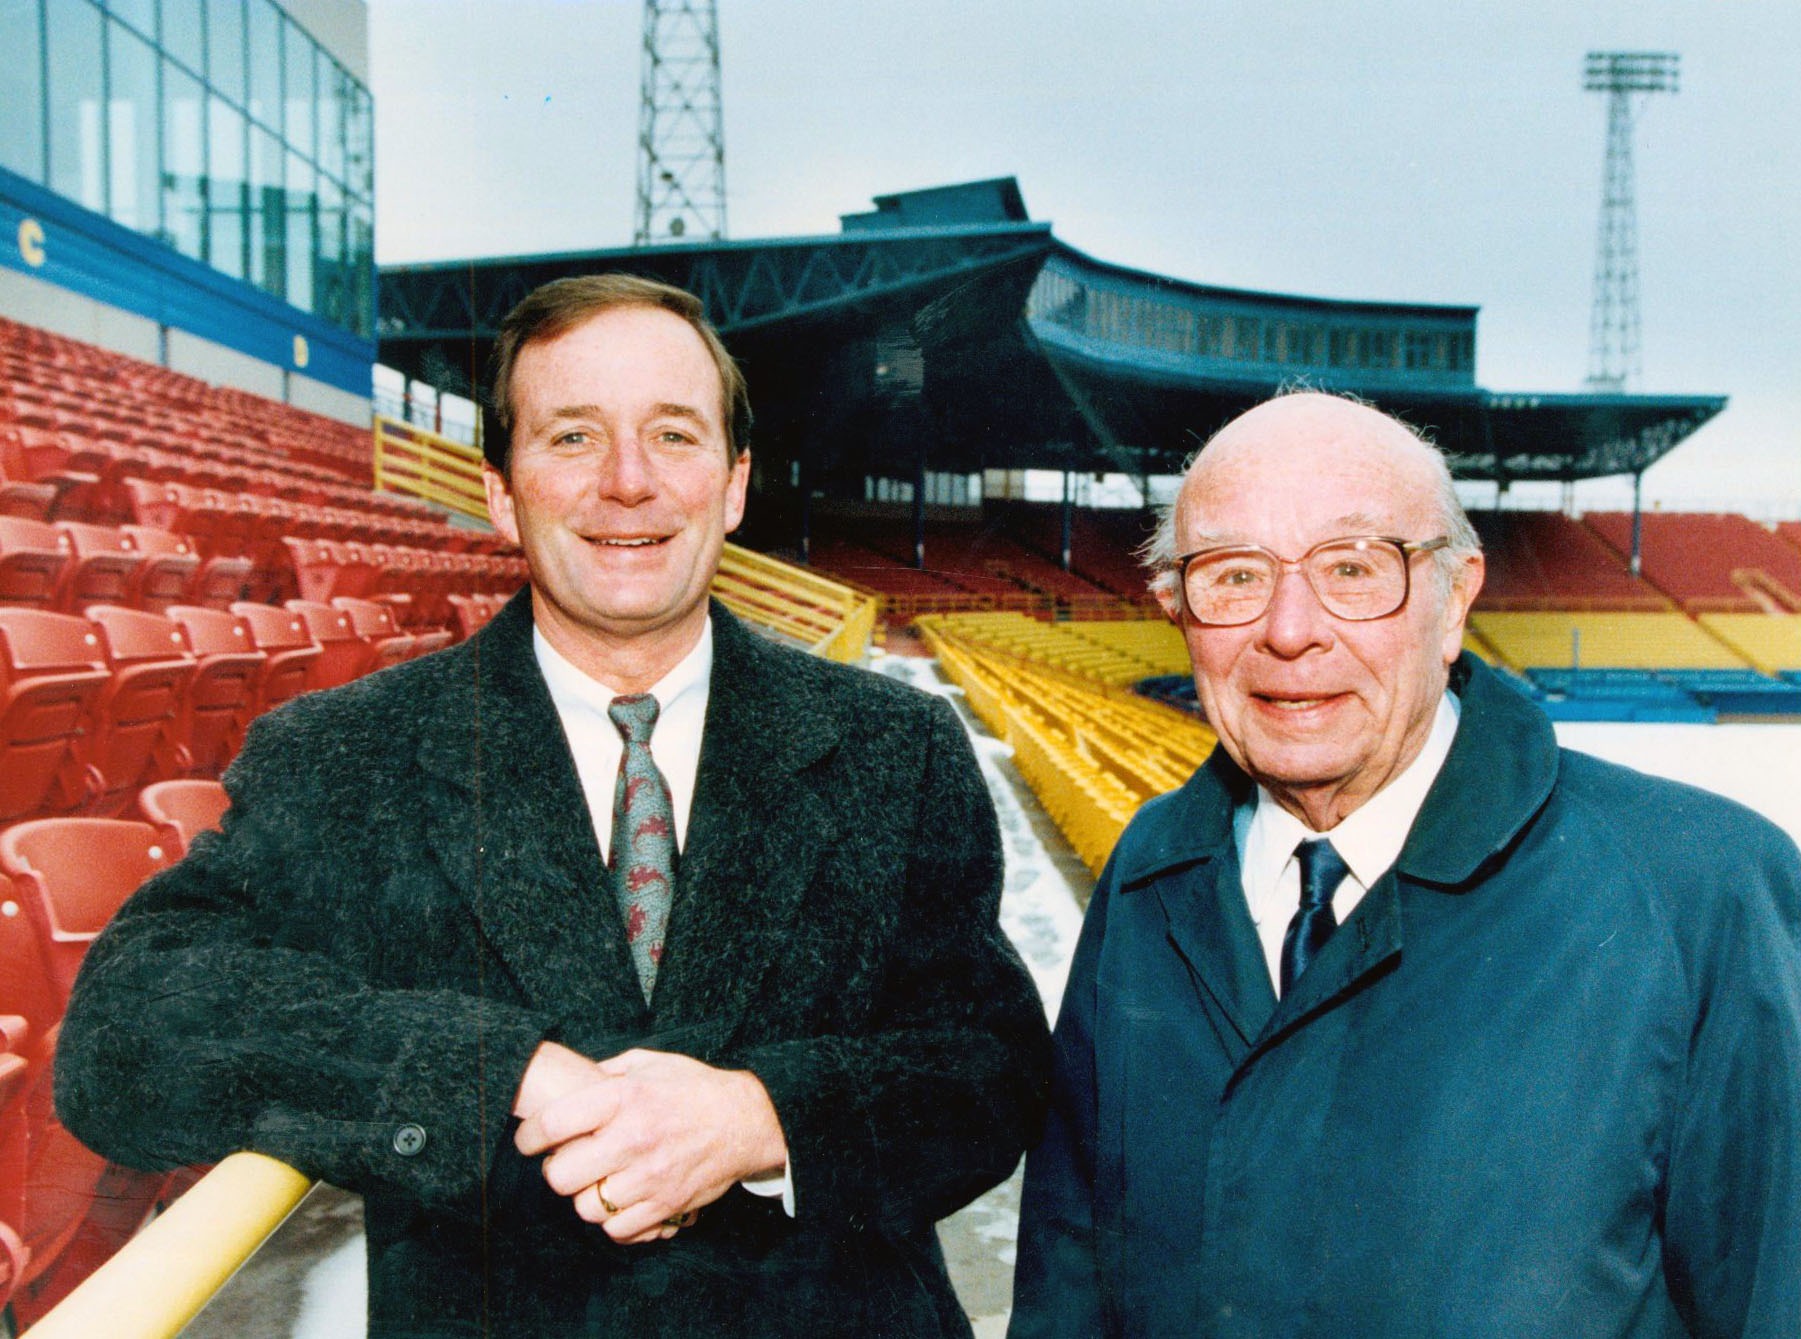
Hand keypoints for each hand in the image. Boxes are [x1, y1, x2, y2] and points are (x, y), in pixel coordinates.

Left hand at [514, 1048, 787, 1243]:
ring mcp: (650, 1177)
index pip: (554, 1124)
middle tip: (567, 1162)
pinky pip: (617, 1230)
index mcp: (624, 1098)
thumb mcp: (650, 1064)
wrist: (746, 1120)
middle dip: (557, 1170)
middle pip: (561, 1176)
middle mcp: (634, 1139)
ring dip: (586, 1196)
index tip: (529, 1141)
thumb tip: (572, 1083)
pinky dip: (613, 1221)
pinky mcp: (666, 1205)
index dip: (530, 1136)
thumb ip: (608, 1072)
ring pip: (586, 1208)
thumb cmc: (694, 1089)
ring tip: (598, 1181)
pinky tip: (621, 1201)